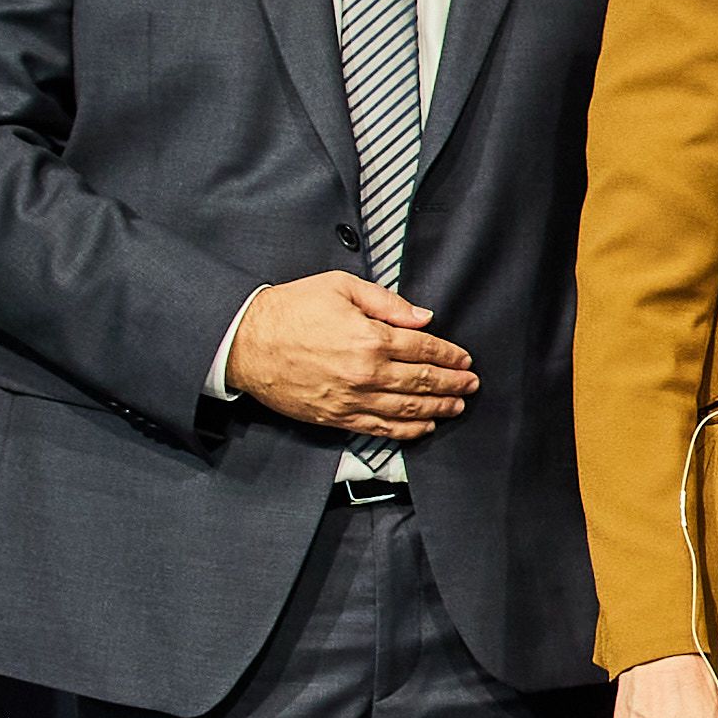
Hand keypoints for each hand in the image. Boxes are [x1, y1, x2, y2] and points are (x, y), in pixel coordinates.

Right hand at [227, 274, 472, 436]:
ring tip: (457, 406)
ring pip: (408, 409)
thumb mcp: (341, 287)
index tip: (465, 360)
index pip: (425, 350)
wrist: (246, 342)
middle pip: (423, 382)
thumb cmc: (291, 309)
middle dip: (453, 384)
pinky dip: (407, 431)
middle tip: (471, 385)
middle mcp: (367, 373)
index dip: (450, 356)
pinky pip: (381, 429)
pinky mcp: (336, 417)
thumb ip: (387, 302)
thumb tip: (423, 318)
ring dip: (438, 409)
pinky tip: (425, 427)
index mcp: (371, 338)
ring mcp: (352, 399)